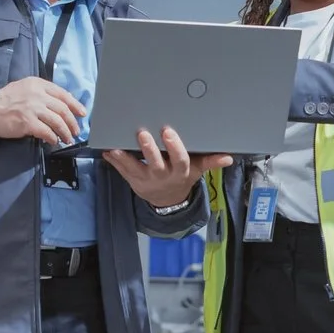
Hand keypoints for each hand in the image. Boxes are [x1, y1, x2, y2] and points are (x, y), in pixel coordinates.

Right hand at [0, 78, 86, 145]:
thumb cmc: (4, 100)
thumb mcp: (24, 88)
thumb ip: (41, 93)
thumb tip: (60, 104)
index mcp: (38, 84)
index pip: (62, 94)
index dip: (75, 104)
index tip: (82, 113)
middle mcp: (37, 94)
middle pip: (63, 109)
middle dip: (72, 122)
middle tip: (75, 131)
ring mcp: (32, 108)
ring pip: (57, 121)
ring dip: (65, 132)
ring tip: (67, 138)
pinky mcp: (27, 122)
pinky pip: (47, 132)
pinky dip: (53, 138)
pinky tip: (54, 141)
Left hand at [103, 128, 233, 208]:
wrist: (168, 200)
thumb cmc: (182, 176)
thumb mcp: (197, 170)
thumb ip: (210, 161)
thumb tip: (228, 157)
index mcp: (179, 171)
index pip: (179, 159)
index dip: (174, 147)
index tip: (168, 132)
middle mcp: (162, 176)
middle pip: (155, 163)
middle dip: (148, 149)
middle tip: (142, 133)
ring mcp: (146, 179)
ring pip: (134, 169)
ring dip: (124, 158)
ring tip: (115, 147)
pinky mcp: (132, 180)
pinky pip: (121, 171)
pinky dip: (113, 162)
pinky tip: (105, 150)